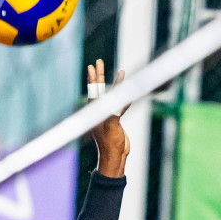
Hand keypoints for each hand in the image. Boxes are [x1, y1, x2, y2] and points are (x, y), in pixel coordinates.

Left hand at [87, 60, 128, 177]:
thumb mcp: (111, 125)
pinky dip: (123, 97)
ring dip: (110, 83)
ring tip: (114, 72)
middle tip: (98, 61)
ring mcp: (107, 115)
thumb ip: (113, 110)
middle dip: (99, 75)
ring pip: (109, 95)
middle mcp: (100, 111)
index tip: (94, 64)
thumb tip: (115, 97)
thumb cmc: (110, 142)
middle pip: (99, 88)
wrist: (115, 157)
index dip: (95, 76)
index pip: (95, 88)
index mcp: (96, 110)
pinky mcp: (115, 121)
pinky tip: (126, 91)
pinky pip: (119, 105)